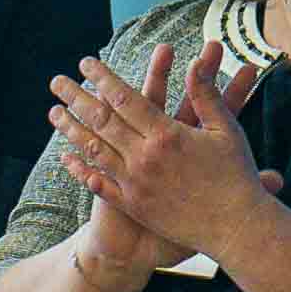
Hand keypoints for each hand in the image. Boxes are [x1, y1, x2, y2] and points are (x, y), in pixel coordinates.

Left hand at [51, 43, 271, 265]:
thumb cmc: (236, 177)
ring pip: (94, 150)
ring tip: (54, 112)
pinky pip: (99, 185)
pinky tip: (66, 157)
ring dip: (71, 129)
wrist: (234, 229)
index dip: (104, 78)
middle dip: (77, 97)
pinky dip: (81, 170)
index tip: (87, 63)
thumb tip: (194, 63)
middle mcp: (145, 158)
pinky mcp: (134, 206)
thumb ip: (207, 96)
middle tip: (56, 81)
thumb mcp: (226, 130)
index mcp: (167, 135)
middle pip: (101, 121)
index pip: (126, 99)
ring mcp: (135, 183)